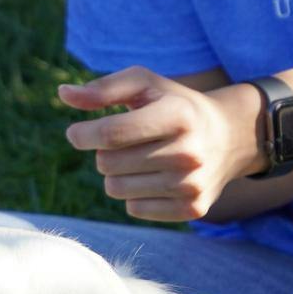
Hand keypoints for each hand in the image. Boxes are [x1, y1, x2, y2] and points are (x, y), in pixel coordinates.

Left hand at [59, 69, 263, 221]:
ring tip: (138, 159)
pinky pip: (134, 208)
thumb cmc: (173, 105)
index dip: (83, 135)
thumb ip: (102, 89)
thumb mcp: (145, 85)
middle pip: (108, 163)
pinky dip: (134, 194)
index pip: (111, 133)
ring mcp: (191, 183)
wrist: (228, 137)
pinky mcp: (192, 208)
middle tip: (124, 143)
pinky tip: (154, 177)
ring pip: (116, 189)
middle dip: (104, 152)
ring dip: (116, 174)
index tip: (76, 133)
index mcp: (177, 115)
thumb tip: (64, 93)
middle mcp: (188, 151)